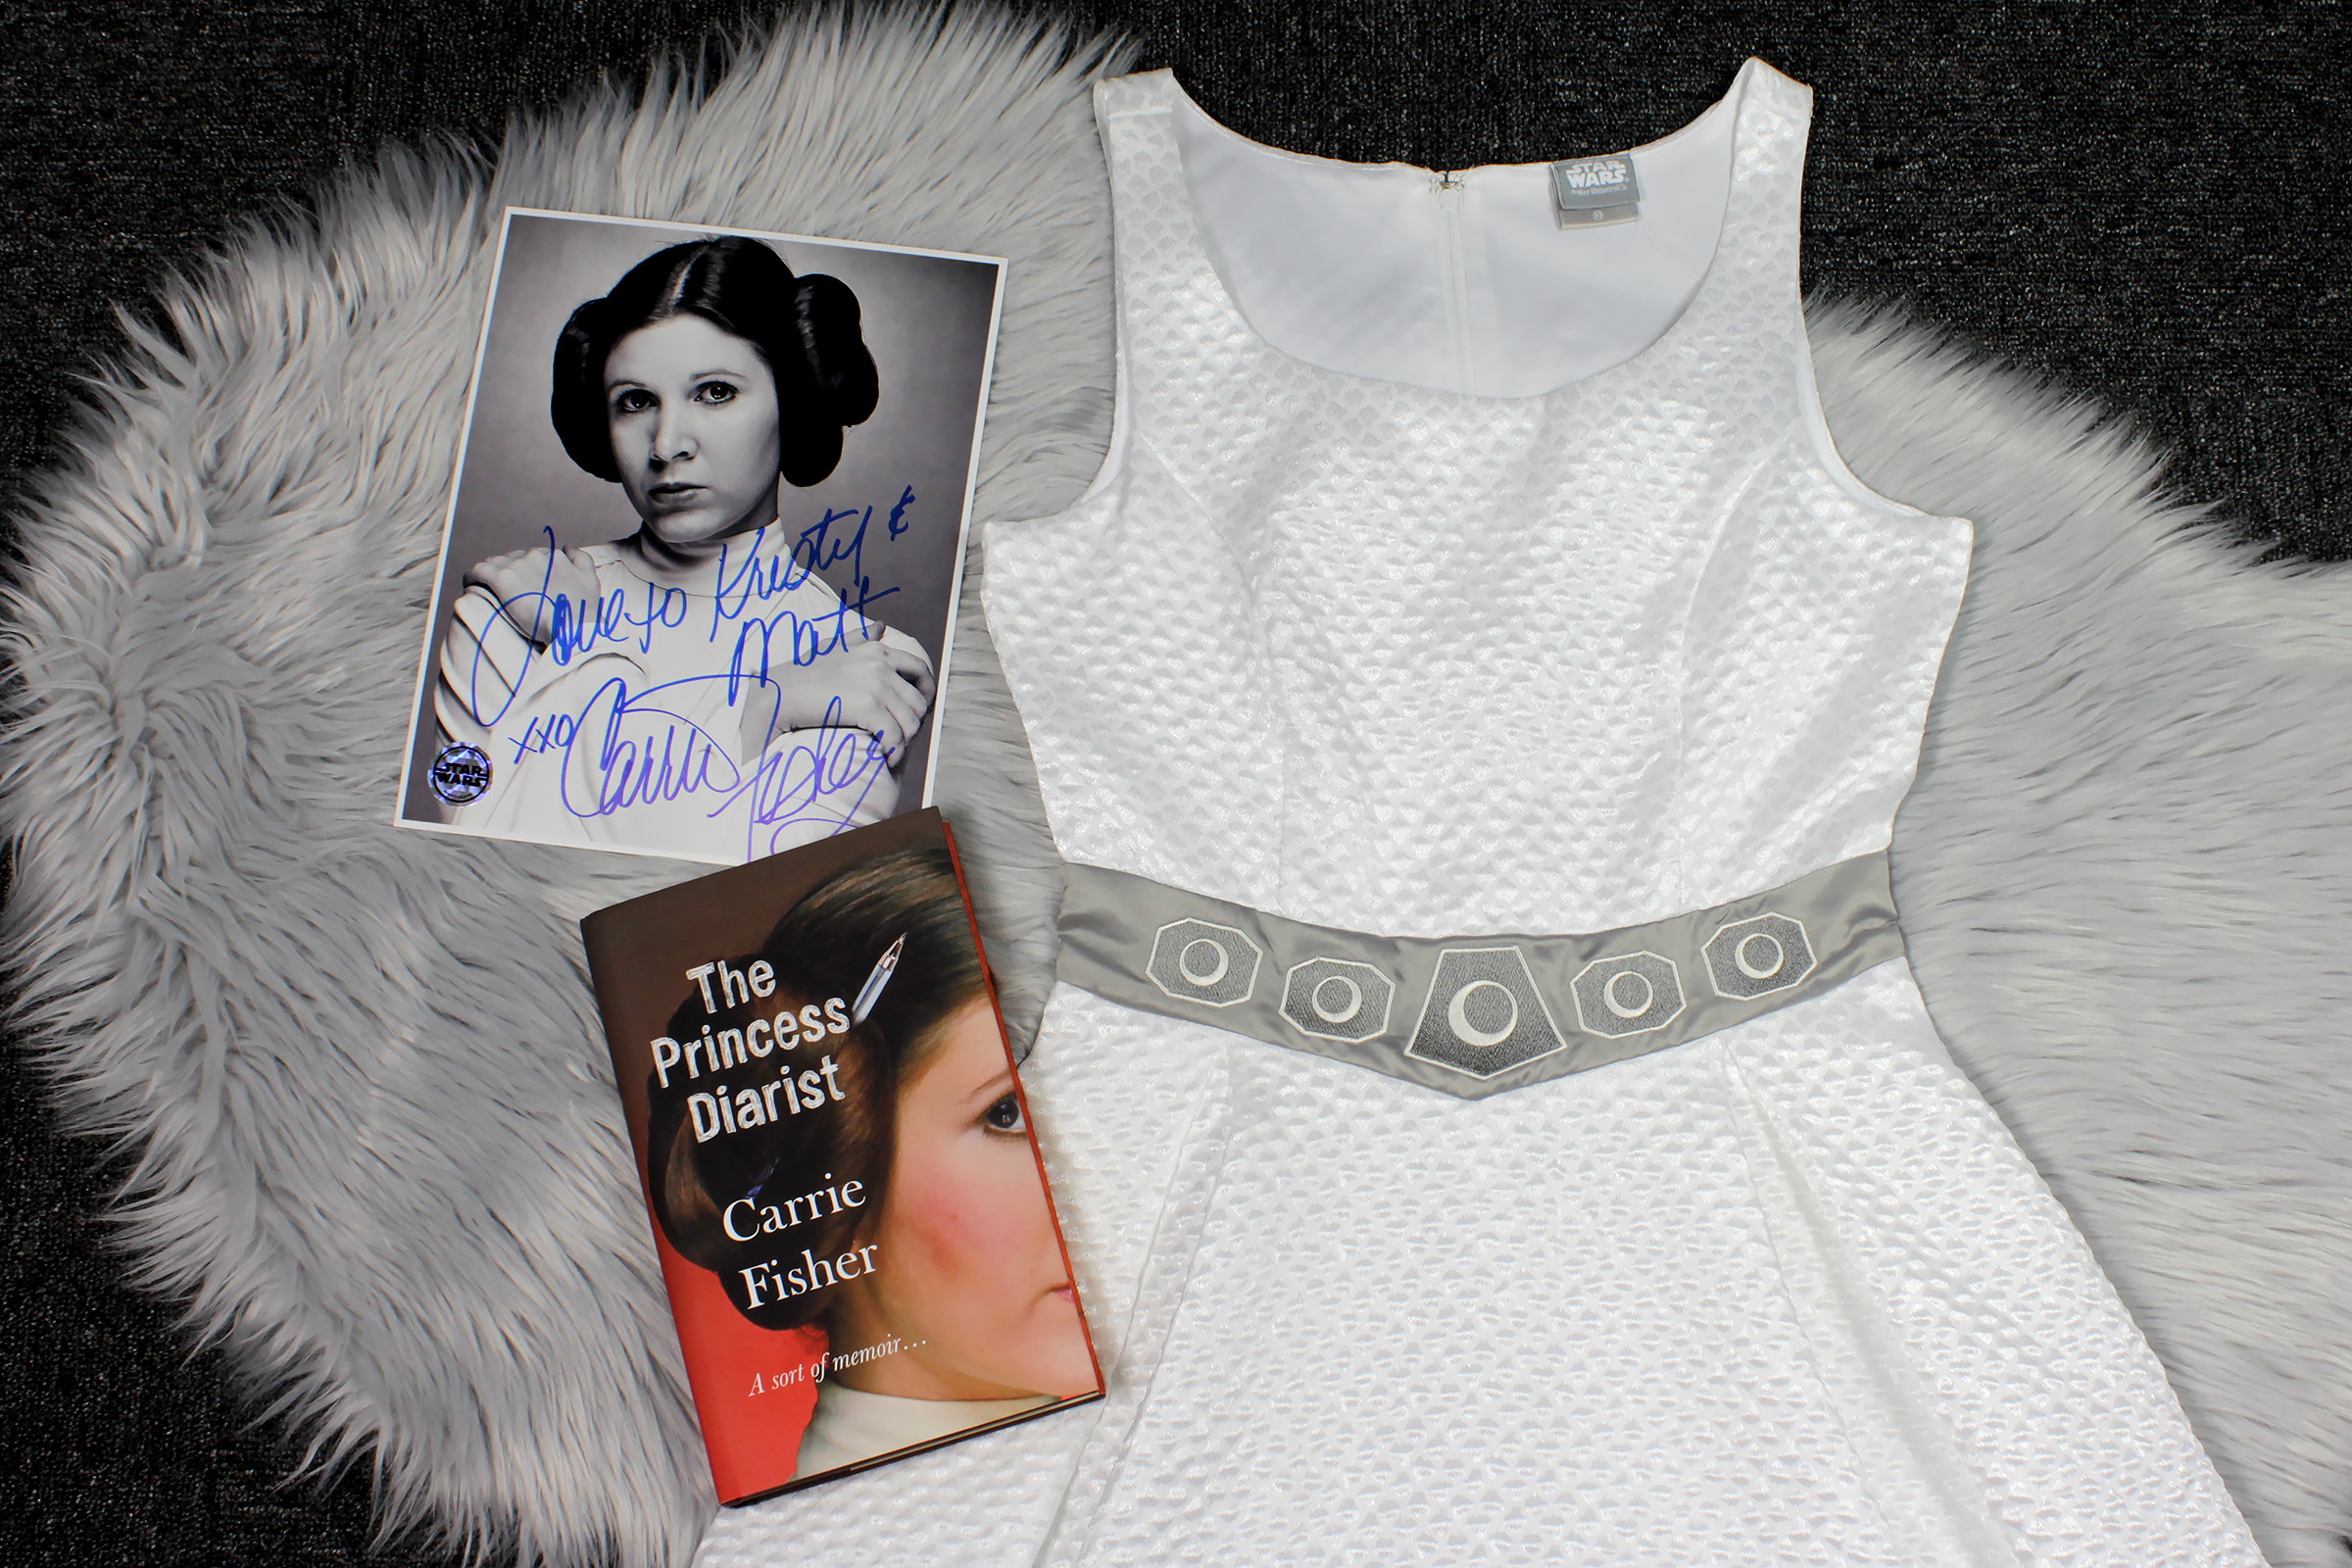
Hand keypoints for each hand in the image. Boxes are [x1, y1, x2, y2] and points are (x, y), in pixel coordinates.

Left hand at [462, 546, 600, 647]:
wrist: (573, 627)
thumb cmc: (582, 610)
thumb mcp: (590, 578)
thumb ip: (580, 558)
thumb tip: (567, 545)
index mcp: (554, 556)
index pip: (532, 558)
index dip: (525, 571)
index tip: (523, 584)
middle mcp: (535, 557)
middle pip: (512, 559)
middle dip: (509, 572)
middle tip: (508, 592)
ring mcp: (518, 566)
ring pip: (494, 563)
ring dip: (490, 574)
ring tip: (487, 589)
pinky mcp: (502, 579)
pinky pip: (478, 570)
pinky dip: (472, 577)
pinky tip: (471, 585)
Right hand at [738, 622, 936, 765]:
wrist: (778, 693)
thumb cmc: (802, 674)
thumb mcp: (832, 646)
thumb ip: (859, 636)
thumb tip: (881, 625)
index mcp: (876, 650)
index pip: (920, 667)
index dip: (927, 690)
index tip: (920, 708)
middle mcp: (880, 664)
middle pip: (918, 700)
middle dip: (914, 722)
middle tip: (900, 737)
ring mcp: (875, 685)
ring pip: (910, 721)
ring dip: (904, 741)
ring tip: (892, 750)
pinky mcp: (867, 707)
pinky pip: (895, 735)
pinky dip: (894, 750)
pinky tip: (886, 757)